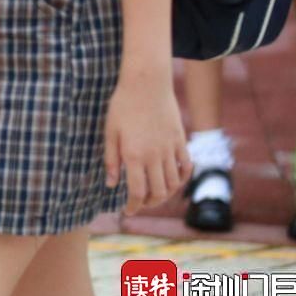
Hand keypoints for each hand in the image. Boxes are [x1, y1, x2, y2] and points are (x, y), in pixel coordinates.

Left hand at [104, 67, 189, 212]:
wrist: (147, 83)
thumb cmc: (123, 105)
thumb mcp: (110, 131)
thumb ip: (111, 159)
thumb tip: (112, 185)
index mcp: (134, 155)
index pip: (138, 192)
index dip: (134, 206)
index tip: (128, 212)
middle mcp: (154, 156)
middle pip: (158, 192)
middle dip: (148, 204)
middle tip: (140, 204)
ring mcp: (170, 149)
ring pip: (173, 183)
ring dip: (165, 194)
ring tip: (154, 195)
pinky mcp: (181, 141)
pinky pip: (186, 167)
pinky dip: (182, 178)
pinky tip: (172, 180)